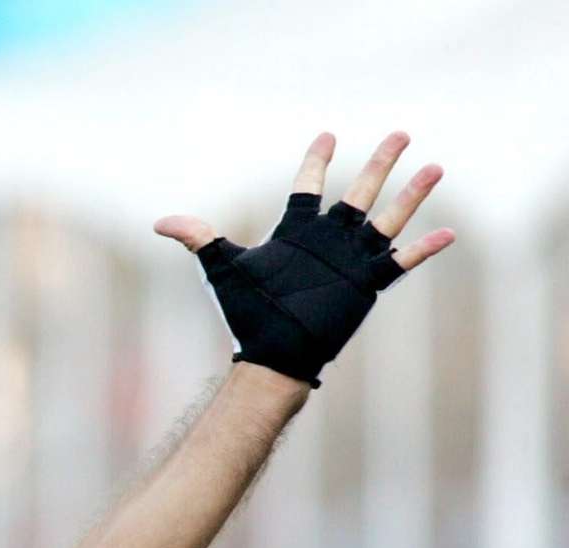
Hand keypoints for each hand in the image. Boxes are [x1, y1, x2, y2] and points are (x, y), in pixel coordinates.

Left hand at [155, 132, 454, 386]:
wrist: (270, 353)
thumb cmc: (245, 313)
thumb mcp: (221, 268)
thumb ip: (197, 238)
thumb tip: (159, 222)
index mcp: (296, 232)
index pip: (309, 187)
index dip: (317, 161)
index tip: (328, 135)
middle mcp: (328, 241)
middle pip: (359, 192)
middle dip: (379, 163)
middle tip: (400, 134)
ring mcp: (350, 261)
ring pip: (388, 219)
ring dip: (411, 195)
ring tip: (435, 168)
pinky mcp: (365, 284)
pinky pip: (400, 262)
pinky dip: (423, 249)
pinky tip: (448, 233)